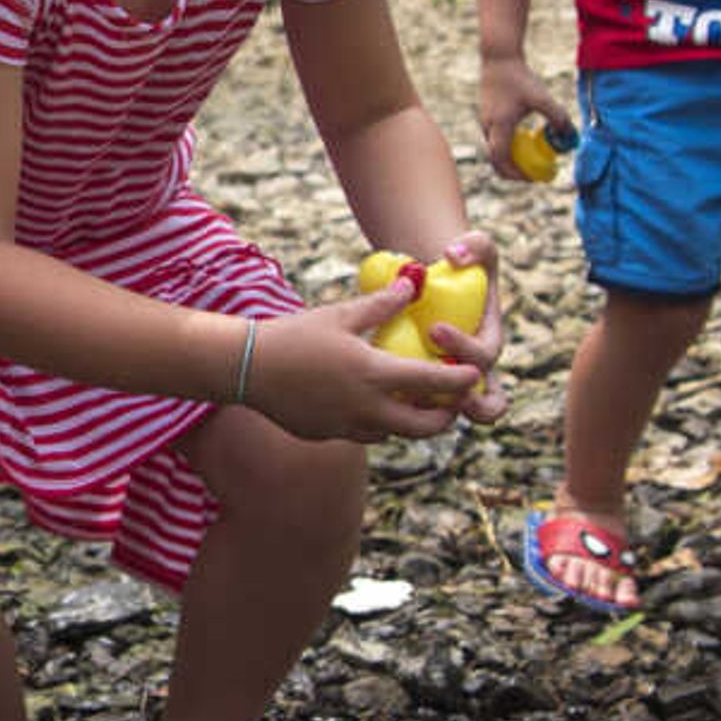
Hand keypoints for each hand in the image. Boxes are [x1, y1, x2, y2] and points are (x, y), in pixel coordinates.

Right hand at [250, 249, 506, 443]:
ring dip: (411, 420)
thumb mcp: (341, 314)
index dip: (463, 380)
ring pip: (396, 433)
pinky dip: (379, 423)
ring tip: (413, 398)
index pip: (436, 384)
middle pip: (426, 427)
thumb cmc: (295, 335)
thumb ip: (383, 304)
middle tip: (451, 399)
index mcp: (374, 375)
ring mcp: (347, 427)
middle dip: (447, 416)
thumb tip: (414, 285)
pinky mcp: (329, 435)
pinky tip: (372, 402)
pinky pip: (366, 434)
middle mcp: (367, 409)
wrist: (246, 367)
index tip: (474, 373)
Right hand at [477, 61, 566, 177]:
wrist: (498, 58)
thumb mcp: (541, 97)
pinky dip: (505, 145)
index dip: (515, 173)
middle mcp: (488, 126)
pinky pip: (493, 137)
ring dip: (508, 157)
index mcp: (499, 126)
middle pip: (494, 159)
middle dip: (510, 171)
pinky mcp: (485, 113)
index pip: (502, 160)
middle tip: (529, 174)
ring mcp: (484, 120)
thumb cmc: (519, 77)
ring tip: (527, 157)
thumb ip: (557, 116)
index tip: (530, 178)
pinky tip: (521, 136)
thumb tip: (570, 135)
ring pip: (493, 148)